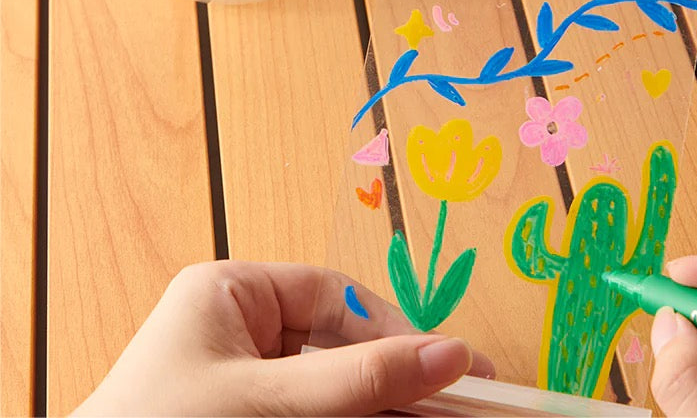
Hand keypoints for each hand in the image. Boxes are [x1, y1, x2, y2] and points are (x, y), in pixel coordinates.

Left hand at [72, 260, 494, 415]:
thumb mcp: (265, 402)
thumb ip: (357, 379)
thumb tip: (451, 353)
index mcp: (231, 292)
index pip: (334, 297)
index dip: (394, 330)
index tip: (448, 365)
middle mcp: (239, 330)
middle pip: (342, 347)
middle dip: (396, 379)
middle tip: (463, 402)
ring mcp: (241, 383)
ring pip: (333, 390)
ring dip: (381, 408)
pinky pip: (315, 415)